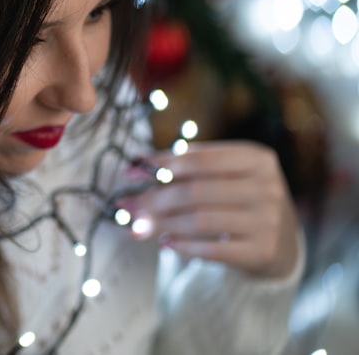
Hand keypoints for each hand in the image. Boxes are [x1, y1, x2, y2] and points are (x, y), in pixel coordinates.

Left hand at [121, 140, 299, 278]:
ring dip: (162, 224)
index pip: (200, 158)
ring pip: (200, 220)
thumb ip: (187, 168)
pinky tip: (166, 243)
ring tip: (139, 226)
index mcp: (256, 159)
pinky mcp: (263, 251)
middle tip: (127, 205)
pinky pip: (212, 249)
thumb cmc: (241, 201)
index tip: (131, 172)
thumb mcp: (225, 176)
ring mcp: (268, 221)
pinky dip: (183, 246)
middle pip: (196, 191)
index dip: (161, 164)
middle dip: (154, 199)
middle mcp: (267, 187)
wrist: (283, 244)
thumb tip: (137, 166)